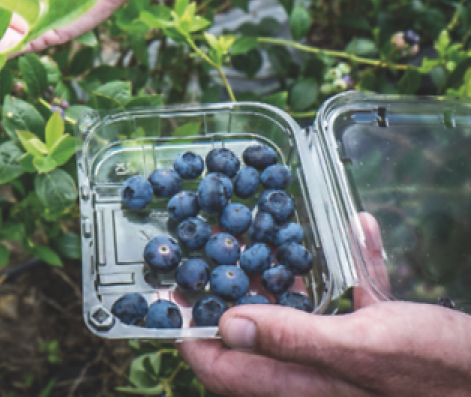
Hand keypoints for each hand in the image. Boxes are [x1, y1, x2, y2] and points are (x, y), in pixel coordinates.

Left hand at [178, 213, 470, 395]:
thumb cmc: (439, 370)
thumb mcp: (363, 348)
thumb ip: (293, 338)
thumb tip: (226, 324)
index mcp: (298, 385)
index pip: (219, 367)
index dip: (189, 332)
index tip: (173, 289)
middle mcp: (312, 375)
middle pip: (250, 333)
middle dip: (231, 290)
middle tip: (215, 243)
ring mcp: (345, 358)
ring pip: (296, 313)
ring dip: (284, 275)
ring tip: (267, 230)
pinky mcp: (378, 342)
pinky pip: (351, 302)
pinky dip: (352, 269)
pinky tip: (361, 230)